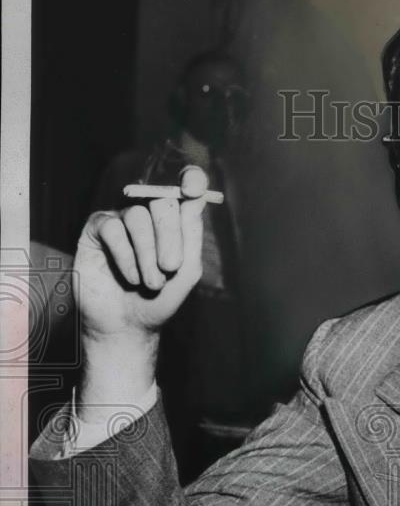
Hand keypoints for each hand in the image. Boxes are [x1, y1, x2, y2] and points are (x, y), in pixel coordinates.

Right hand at [75, 166, 207, 341]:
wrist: (128, 326)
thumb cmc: (160, 299)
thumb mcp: (186, 272)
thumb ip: (192, 236)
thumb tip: (197, 197)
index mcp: (172, 221)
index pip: (182, 190)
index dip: (189, 179)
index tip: (195, 186)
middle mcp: (146, 215)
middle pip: (161, 201)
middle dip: (170, 235)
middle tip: (171, 266)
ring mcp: (120, 219)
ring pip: (137, 215)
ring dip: (148, 252)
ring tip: (152, 282)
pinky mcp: (96, 230)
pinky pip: (113, 228)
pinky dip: (126, 255)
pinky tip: (131, 278)